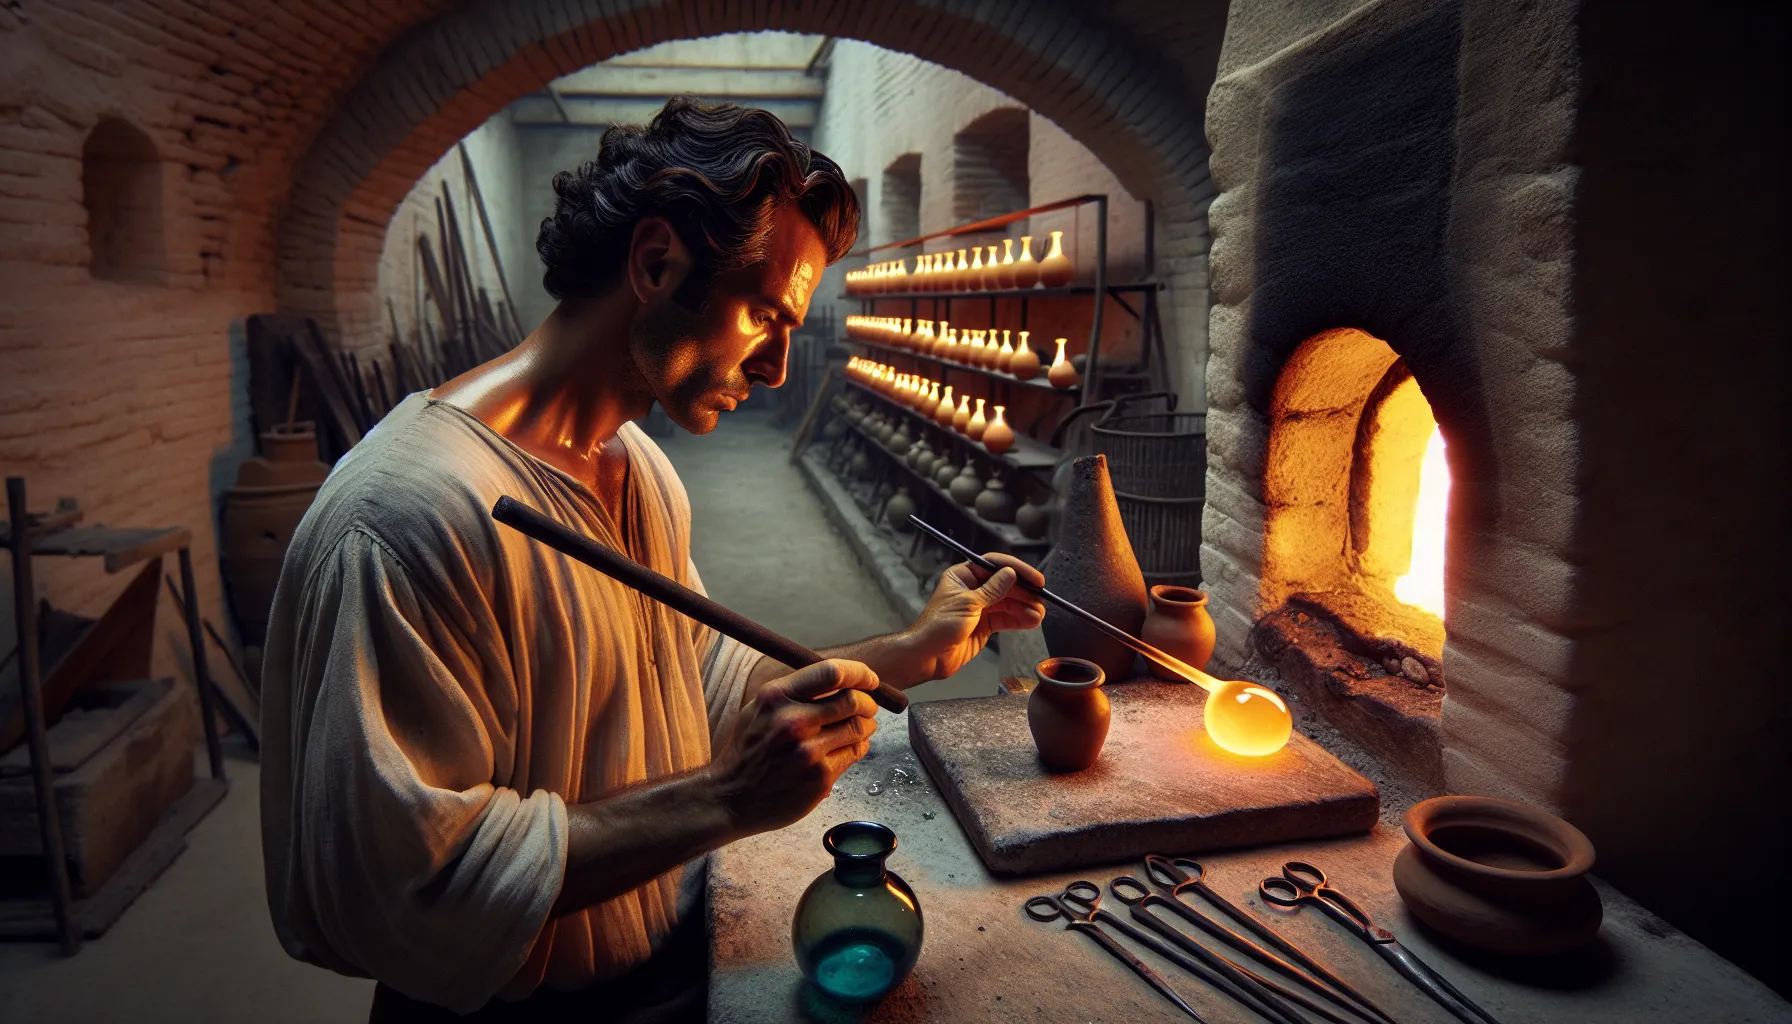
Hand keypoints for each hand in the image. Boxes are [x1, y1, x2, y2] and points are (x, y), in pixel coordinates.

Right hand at [710, 659, 879, 835]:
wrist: (731, 797)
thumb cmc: (749, 749)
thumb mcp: (760, 708)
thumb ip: (797, 693)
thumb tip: (844, 681)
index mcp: (776, 697)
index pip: (832, 672)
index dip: (859, 673)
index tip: (869, 679)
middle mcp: (792, 721)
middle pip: (853, 700)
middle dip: (868, 702)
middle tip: (869, 707)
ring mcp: (808, 751)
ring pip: (859, 727)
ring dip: (867, 725)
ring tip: (861, 727)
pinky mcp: (820, 777)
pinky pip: (855, 753)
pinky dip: (859, 746)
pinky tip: (849, 747)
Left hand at [904, 553, 1046, 681]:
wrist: (928, 657)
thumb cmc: (940, 626)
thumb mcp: (968, 604)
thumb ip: (992, 590)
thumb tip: (1011, 573)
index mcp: (963, 576)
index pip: (994, 565)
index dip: (1016, 569)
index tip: (1035, 579)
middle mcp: (972, 589)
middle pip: (1004, 584)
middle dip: (1024, 592)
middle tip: (1042, 599)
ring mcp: (980, 608)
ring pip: (1008, 603)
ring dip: (1025, 607)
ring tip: (1040, 614)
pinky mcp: (984, 625)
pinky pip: (1005, 619)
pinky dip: (1019, 620)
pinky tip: (1032, 621)